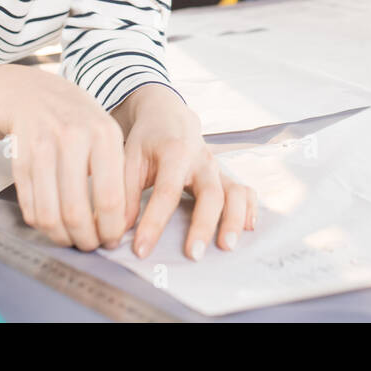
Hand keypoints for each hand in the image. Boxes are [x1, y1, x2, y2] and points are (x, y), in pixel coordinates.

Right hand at [0, 66, 127, 251]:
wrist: (35, 95)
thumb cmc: (80, 122)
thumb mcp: (107, 134)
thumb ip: (117, 174)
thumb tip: (121, 223)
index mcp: (104, 135)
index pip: (109, 197)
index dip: (111, 228)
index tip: (113, 240)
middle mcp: (72, 139)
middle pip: (76, 211)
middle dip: (86, 239)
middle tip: (91, 246)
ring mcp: (42, 149)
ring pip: (49, 214)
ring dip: (62, 237)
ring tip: (73, 240)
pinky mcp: (19, 160)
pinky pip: (30, 207)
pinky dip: (42, 225)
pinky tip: (53, 226)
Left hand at [113, 84, 256, 259]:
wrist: (169, 116)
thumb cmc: (148, 140)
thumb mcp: (130, 158)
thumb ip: (124, 193)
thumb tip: (119, 230)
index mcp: (175, 152)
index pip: (167, 192)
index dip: (154, 223)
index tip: (142, 249)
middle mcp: (202, 160)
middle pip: (210, 194)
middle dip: (204, 226)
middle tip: (194, 255)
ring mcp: (218, 168)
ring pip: (235, 193)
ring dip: (234, 220)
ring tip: (226, 247)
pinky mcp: (226, 175)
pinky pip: (246, 191)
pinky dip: (250, 209)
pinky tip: (248, 229)